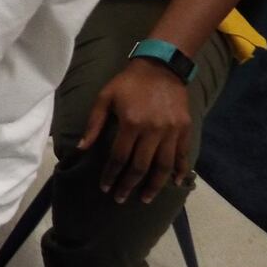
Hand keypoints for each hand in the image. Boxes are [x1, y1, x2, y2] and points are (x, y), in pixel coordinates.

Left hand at [80, 59, 192, 204]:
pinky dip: (179, 170)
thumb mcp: (105, 97)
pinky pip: (182, 155)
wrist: (161, 67)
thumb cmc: (128, 83)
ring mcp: (171, 131)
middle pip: (140, 166)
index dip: (111, 175)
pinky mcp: (184, 129)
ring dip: (154, 185)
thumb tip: (82, 149)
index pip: (119, 157)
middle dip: (129, 185)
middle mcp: (153, 130)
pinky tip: (175, 183)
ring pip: (163, 166)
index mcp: (131, 123)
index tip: (105, 188)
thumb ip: (94, 124)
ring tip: (146, 198)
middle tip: (121, 199)